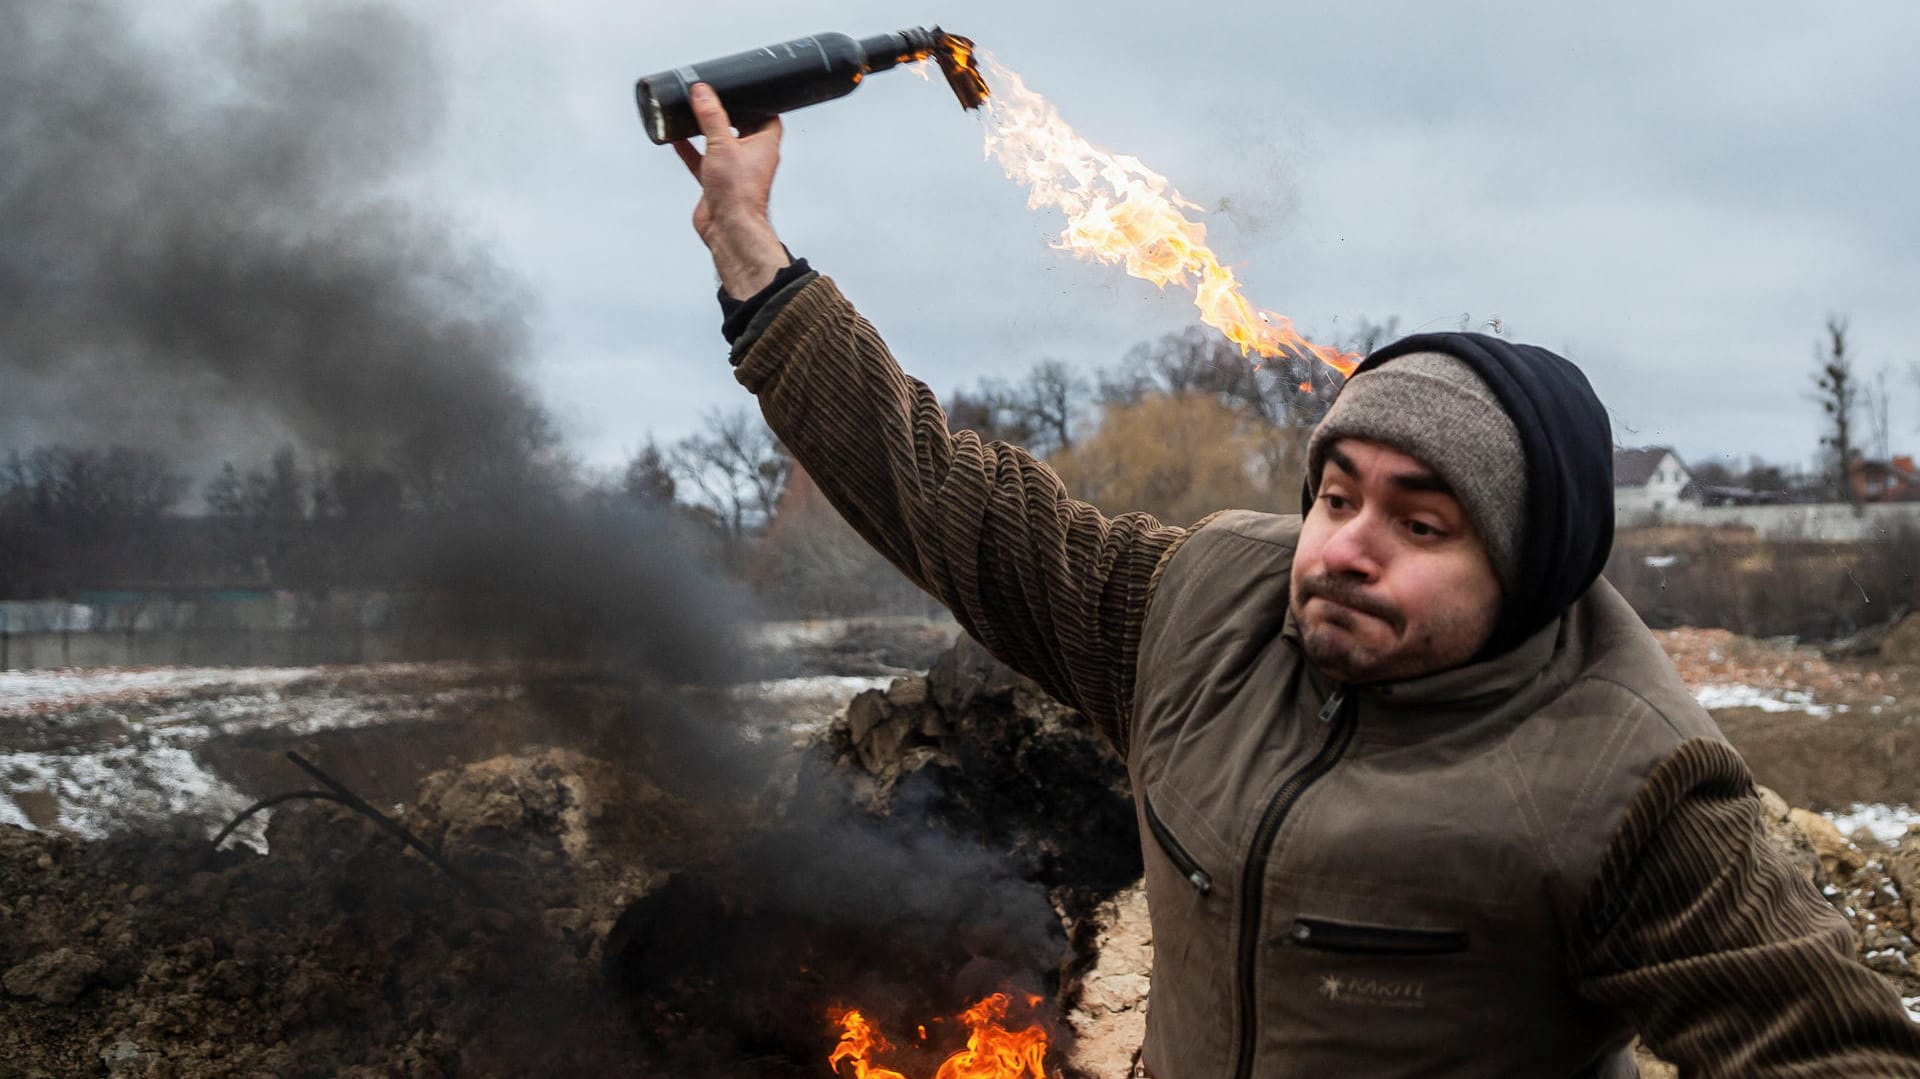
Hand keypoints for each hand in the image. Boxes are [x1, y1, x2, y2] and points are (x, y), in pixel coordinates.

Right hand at [672, 83, 789, 297]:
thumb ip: (711, 117)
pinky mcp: (715, 182)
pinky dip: (690, 149)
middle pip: (741, 127)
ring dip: (706, 131)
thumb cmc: (738, 193)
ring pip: (719, 144)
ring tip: (693, 112)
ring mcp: (733, 170)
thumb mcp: (722, 145)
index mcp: (764, 144)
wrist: (728, 228)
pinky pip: (701, 160)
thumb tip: (702, 91)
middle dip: (728, 113)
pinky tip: (675, 137)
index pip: (768, 116)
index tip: (744, 89)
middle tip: (713, 97)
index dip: (758, 102)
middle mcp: (751, 157)